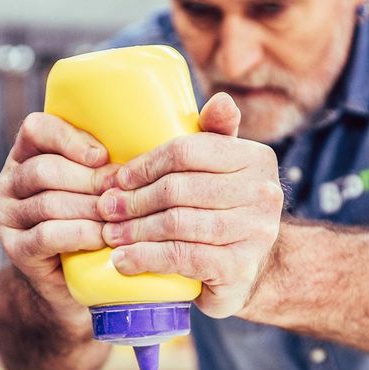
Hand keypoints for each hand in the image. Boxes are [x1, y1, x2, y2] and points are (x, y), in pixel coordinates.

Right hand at [0, 112, 118, 303]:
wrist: (70, 282)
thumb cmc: (90, 223)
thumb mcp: (91, 187)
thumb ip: (100, 164)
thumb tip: (140, 145)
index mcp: (24, 156)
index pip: (35, 129)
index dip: (69, 139)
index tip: (102, 156)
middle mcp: (6, 184)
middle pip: (44, 169)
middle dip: (89, 180)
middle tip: (122, 192)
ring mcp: (5, 217)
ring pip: (48, 202)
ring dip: (90, 209)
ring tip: (119, 215)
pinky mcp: (14, 249)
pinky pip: (47, 234)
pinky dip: (81, 233)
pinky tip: (103, 237)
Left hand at [98, 93, 283, 317]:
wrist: (250, 271)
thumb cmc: (224, 211)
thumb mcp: (223, 169)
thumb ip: (215, 134)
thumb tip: (221, 98)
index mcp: (256, 158)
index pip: (187, 151)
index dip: (145, 165)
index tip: (118, 179)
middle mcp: (263, 193)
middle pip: (178, 189)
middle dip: (133, 200)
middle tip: (105, 209)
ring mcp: (255, 233)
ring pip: (177, 223)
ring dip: (135, 230)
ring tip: (110, 235)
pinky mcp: (240, 268)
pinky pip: (182, 257)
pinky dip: (146, 258)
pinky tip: (123, 261)